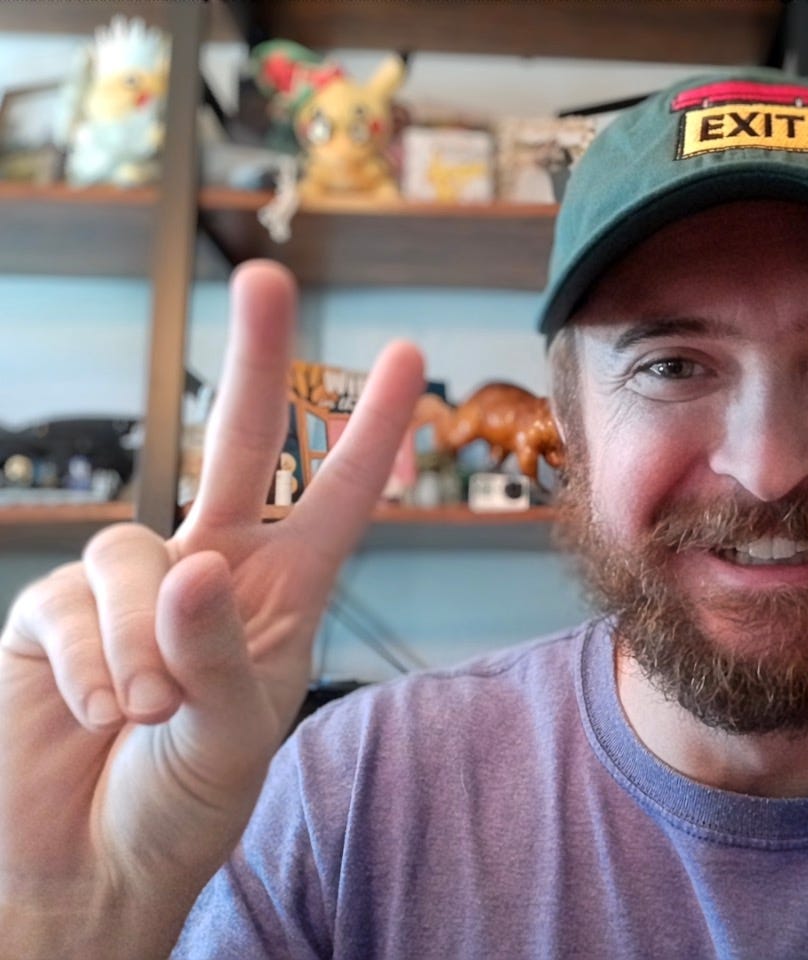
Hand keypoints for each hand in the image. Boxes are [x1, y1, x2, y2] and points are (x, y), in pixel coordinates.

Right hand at [0, 261, 423, 955]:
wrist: (92, 868)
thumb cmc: (181, 806)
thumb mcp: (228, 738)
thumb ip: (215, 653)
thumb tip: (190, 565)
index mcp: (281, 598)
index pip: (335, 497)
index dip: (372, 431)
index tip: (408, 358)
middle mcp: (209, 574)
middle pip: (237, 446)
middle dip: (256, 362)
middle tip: (266, 275)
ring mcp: (128, 588)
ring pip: (134, 545)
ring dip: (142, 633)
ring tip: (147, 708)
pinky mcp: (53, 612)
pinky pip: (73, 597)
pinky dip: (92, 656)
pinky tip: (101, 709)